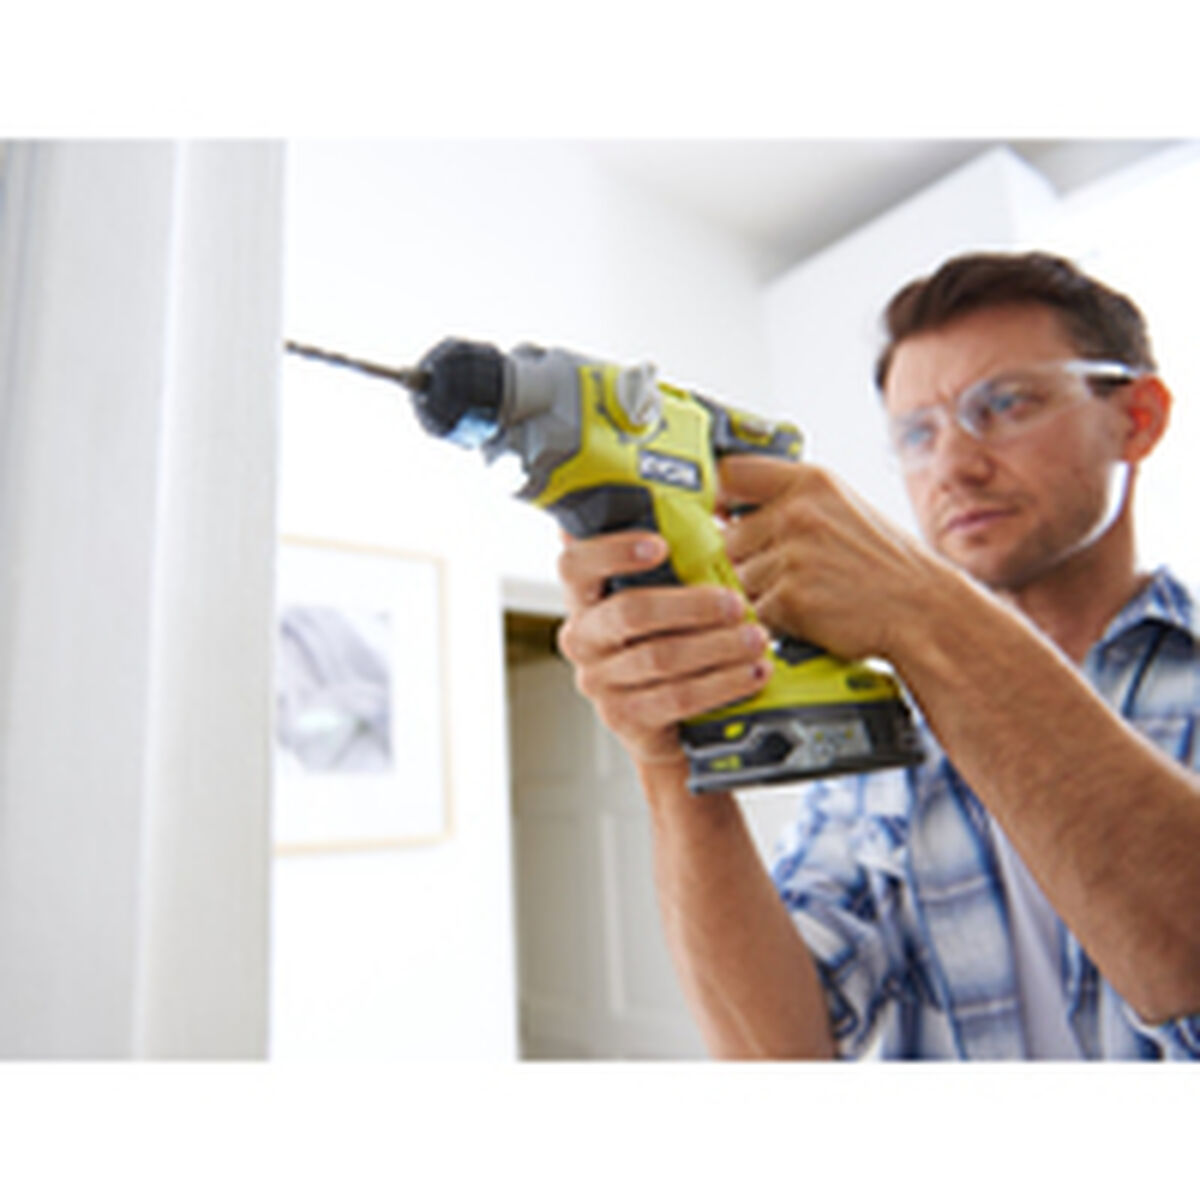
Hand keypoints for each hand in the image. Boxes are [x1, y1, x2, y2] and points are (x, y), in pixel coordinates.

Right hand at [555, 530, 772, 766]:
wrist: (670, 725)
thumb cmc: (669, 644)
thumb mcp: (661, 601)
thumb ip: (667, 565)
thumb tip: (703, 502)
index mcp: (584, 600)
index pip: (575, 565)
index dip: (614, 551)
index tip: (660, 545)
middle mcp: (582, 640)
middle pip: (628, 611)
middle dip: (690, 604)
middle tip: (736, 603)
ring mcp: (600, 682)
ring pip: (661, 657)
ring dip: (717, 645)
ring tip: (756, 638)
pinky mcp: (625, 718)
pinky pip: (678, 698)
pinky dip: (722, 683)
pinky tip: (752, 673)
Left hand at [720, 456, 935, 663]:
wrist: (925, 611)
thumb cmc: (885, 565)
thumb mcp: (842, 508)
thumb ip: (789, 502)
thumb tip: (726, 509)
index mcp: (810, 482)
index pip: (731, 472)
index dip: (717, 495)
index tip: (717, 513)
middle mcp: (797, 513)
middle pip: (726, 536)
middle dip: (743, 559)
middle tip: (780, 573)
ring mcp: (792, 556)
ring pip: (735, 577)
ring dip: (754, 593)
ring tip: (797, 595)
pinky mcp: (789, 600)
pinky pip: (751, 610)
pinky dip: (767, 619)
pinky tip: (799, 617)